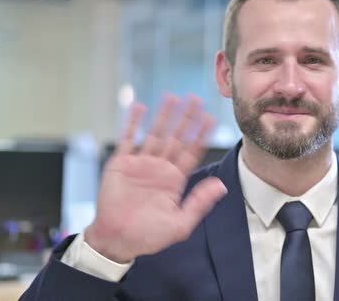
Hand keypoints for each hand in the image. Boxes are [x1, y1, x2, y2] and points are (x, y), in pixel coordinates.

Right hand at [85, 95, 226, 262]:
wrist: (117, 241)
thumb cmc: (148, 236)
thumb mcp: (180, 224)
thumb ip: (200, 203)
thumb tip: (221, 186)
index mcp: (175, 180)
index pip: (192, 151)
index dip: (202, 135)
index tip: (211, 118)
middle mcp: (160, 168)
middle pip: (177, 137)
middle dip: (187, 118)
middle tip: (196, 99)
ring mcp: (141, 164)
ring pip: (156, 134)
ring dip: (164, 116)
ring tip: (172, 97)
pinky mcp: (121, 164)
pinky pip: (128, 139)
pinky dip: (133, 123)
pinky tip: (140, 107)